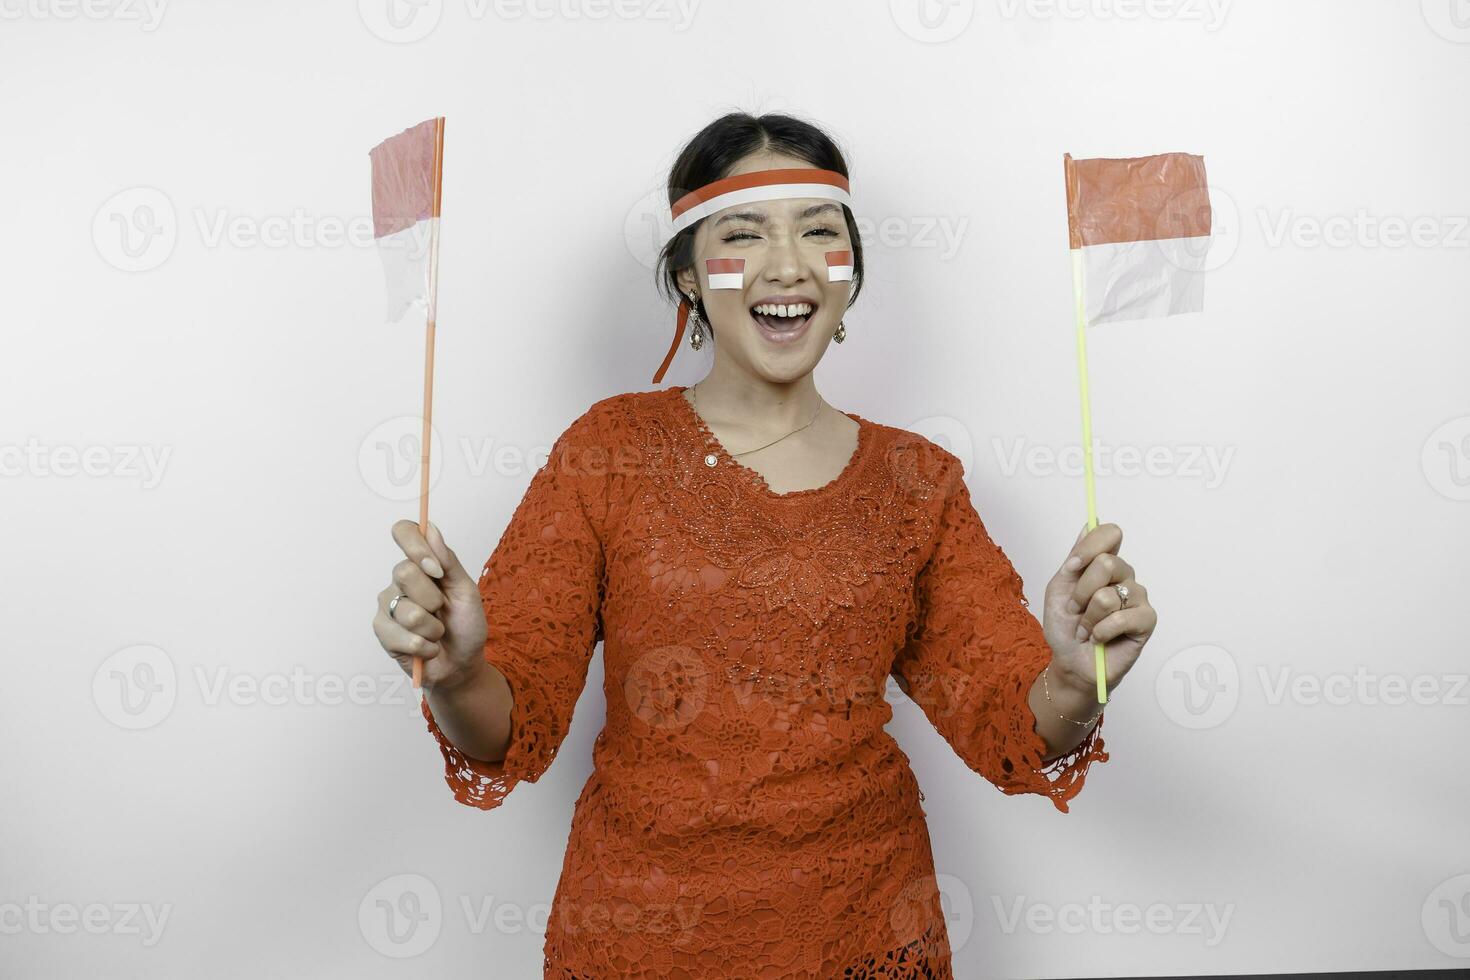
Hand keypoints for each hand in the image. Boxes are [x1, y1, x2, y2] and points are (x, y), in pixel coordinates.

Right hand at [372, 520, 488, 688]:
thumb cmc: (466, 625)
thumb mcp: (466, 591)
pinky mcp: (382, 631)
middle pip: (403, 572)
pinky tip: (427, 648)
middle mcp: (400, 580)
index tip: (437, 570)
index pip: (404, 532)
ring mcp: (387, 605)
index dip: (416, 547)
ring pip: (407, 610)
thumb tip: (431, 529)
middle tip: (442, 610)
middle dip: (433, 599)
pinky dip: (424, 646)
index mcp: (421, 564)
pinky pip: (402, 636)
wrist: (462, 664)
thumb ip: (449, 561)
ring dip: (433, 628)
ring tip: (436, 633)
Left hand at [1041, 521, 1156, 694]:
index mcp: (1103, 563)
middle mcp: (1124, 575)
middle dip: (1081, 592)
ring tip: (1087, 628)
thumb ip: (1075, 558)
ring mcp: (1138, 596)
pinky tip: (1099, 638)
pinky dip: (1100, 631)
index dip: (1089, 547)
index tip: (1072, 567)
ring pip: (1108, 595)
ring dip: (1087, 618)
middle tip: (1076, 609)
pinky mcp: (1147, 620)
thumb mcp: (1058, 589)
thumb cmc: (1065, 627)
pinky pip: (1121, 618)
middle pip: (1107, 563)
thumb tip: (1089, 523)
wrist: (1070, 662)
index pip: (1110, 534)